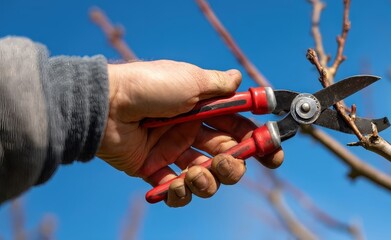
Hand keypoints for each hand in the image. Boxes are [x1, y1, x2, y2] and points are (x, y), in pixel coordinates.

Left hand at [97, 60, 283, 206]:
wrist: (106, 105)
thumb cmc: (150, 86)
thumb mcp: (191, 79)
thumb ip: (219, 85)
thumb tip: (239, 80)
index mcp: (203, 110)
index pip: (238, 129)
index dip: (257, 142)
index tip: (273, 154)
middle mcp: (190, 131)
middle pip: (226, 157)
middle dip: (233, 166)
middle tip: (227, 163)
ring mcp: (172, 152)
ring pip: (204, 177)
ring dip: (207, 181)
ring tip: (195, 174)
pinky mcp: (152, 169)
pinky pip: (174, 189)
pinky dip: (179, 194)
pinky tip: (177, 186)